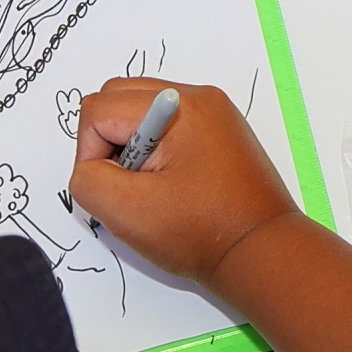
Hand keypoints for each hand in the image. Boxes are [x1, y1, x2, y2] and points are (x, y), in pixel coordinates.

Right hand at [66, 80, 293, 285]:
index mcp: (180, 106)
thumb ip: (89, 180)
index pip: (99, 109)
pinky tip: (171, 187)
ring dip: (133, 148)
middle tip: (132, 186)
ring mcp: (212, 114)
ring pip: (141, 112)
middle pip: (119, 98)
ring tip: (153, 188)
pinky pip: (167, 126)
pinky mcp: (218, 133)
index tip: (116, 191)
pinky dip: (156, 152)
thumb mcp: (127, 212)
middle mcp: (199, 98)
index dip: (92, 153)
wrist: (261, 253)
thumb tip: (90, 166)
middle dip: (111, 143)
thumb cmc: (202, 234)